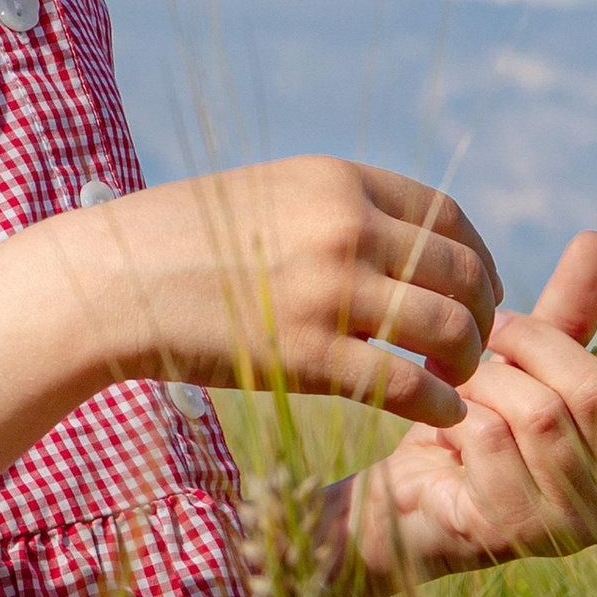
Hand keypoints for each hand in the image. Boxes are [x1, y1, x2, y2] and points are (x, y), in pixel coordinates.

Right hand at [81, 159, 502, 430]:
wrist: (113, 280)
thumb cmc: (185, 242)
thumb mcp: (270, 196)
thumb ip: (337, 209)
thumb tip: (403, 239)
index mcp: (338, 182)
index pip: (448, 217)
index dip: (477, 258)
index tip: (475, 289)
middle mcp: (345, 228)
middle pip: (462, 271)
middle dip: (483, 312)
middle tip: (474, 343)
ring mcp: (328, 292)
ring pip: (448, 328)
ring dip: (467, 359)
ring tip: (455, 378)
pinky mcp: (307, 356)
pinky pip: (406, 385)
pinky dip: (439, 405)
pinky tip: (441, 415)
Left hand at [336, 229, 596, 584]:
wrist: (413, 496)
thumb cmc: (485, 423)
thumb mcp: (530, 361)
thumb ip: (570, 309)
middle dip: (539, 344)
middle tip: (495, 324)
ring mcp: (575, 524)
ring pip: (541, 415)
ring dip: (491, 376)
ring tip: (461, 369)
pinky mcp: (519, 533)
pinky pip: (492, 441)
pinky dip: (461, 412)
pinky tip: (445, 415)